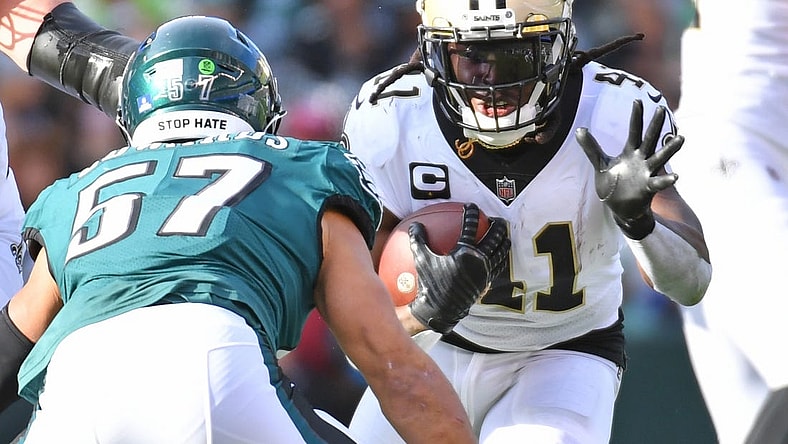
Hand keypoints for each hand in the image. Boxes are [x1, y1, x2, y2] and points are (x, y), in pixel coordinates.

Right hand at [408, 203, 509, 333]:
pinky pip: (498, 267)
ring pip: (501, 252)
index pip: (470, 226)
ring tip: (504, 235)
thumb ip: (418, 240)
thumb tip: (415, 225)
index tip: (471, 206)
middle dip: (497, 225)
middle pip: (495, 236)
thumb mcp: (421, 260)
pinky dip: (501, 259)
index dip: (471, 213)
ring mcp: (485, 272)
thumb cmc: (429, 284)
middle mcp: (479, 260)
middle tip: (495, 219)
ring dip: (504, 241)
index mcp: (464, 252)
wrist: (440, 310)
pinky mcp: (487, 282)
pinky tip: (499, 257)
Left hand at [576, 99, 683, 238]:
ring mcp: (646, 173)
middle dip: (655, 125)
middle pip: (649, 139)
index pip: (633, 130)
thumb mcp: (600, 164)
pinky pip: (658, 183)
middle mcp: (641, 160)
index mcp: (630, 152)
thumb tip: (579, 129)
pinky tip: (675, 177)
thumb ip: (591, 148)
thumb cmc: (612, 185)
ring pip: (660, 158)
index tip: (638, 100)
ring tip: (681, 138)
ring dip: (670, 149)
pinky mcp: (648, 188)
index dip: (635, 116)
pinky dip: (666, 180)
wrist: (619, 208)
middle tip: (662, 109)